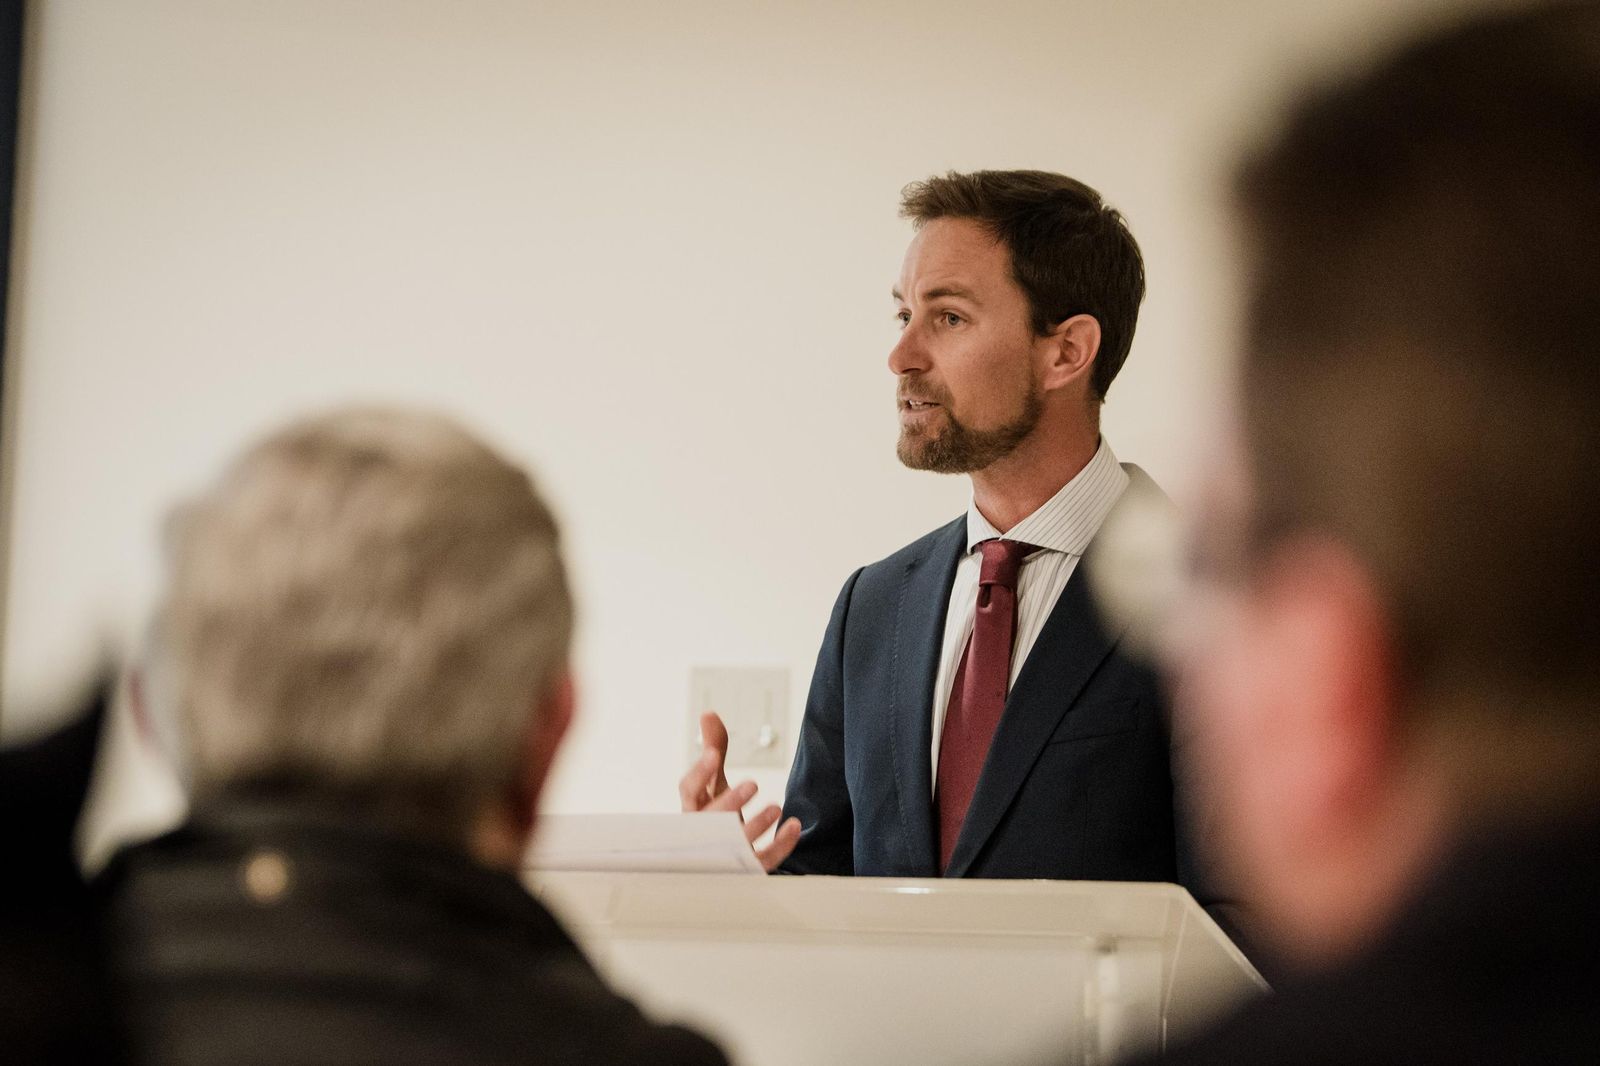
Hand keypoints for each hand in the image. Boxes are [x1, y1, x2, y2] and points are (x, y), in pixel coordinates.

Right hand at [679, 711, 800, 871]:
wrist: (726, 859)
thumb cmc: (717, 816)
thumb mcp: (714, 785)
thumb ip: (713, 751)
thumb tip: (708, 713)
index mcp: (695, 810)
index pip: (688, 792)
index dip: (698, 773)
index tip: (714, 755)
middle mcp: (706, 834)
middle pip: (710, 822)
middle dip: (729, 803)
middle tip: (753, 783)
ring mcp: (726, 855)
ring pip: (736, 846)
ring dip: (755, 825)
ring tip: (776, 806)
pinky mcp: (748, 869)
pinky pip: (764, 861)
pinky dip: (780, 845)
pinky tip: (794, 825)